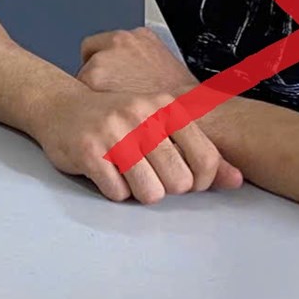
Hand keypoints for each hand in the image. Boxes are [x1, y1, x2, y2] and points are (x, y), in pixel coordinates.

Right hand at [28, 29, 239, 204]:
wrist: (60, 105)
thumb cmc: (116, 119)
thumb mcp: (160, 124)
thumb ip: (199, 152)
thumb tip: (238, 180)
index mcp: (166, 107)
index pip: (206, 161)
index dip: (200, 182)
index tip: (184, 181)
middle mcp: (144, 116)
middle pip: (179, 182)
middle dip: (165, 188)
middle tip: (148, 174)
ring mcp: (115, 133)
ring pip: (150, 192)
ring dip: (138, 192)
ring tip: (127, 173)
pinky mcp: (90, 151)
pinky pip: (117, 193)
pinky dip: (113, 190)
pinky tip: (105, 171)